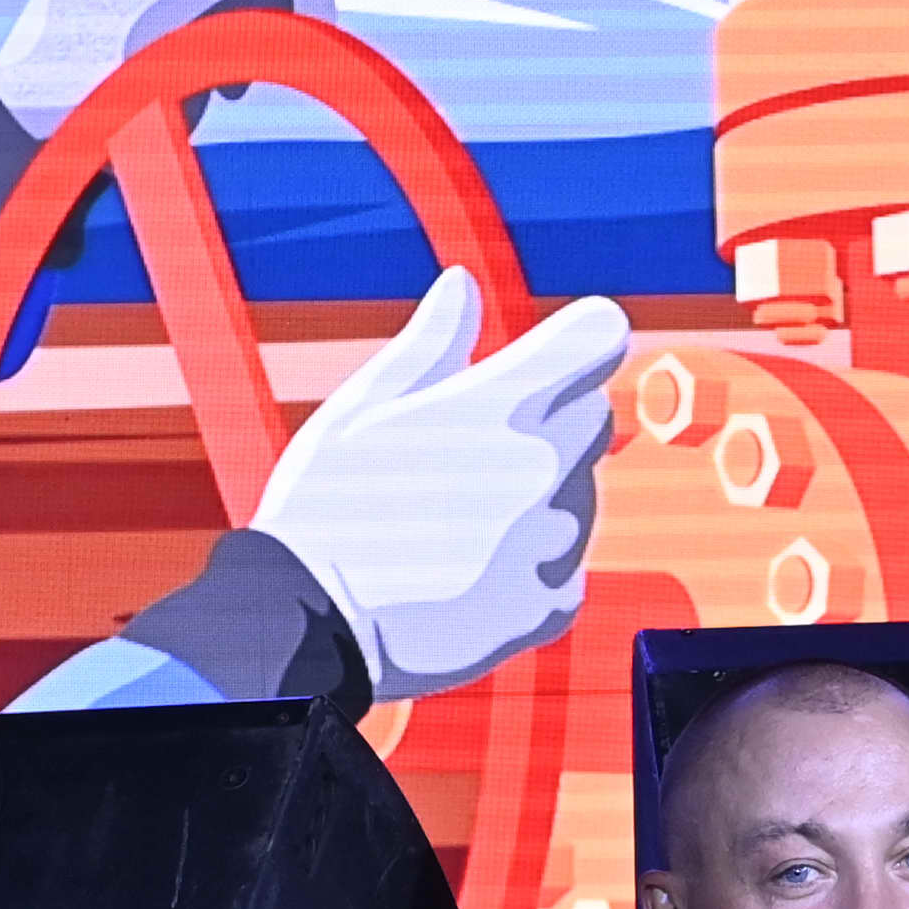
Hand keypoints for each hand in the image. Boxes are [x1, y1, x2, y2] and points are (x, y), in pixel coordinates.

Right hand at [248, 262, 623, 695]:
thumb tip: (462, 284)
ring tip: (461, 521)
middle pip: (593, 415)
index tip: (563, 344)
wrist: (309, 624)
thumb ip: (431, 343)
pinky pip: (566, 569)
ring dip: (543, 496)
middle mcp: (543, 467)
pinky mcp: (549, 605)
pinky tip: (474, 570)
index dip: (580, 336)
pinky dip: (534, 566)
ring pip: (582, 496)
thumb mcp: (363, 405)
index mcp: (502, 404)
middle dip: (553, 416)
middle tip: (476, 448)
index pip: (599, 336)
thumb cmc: (324, 503)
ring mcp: (552, 541)